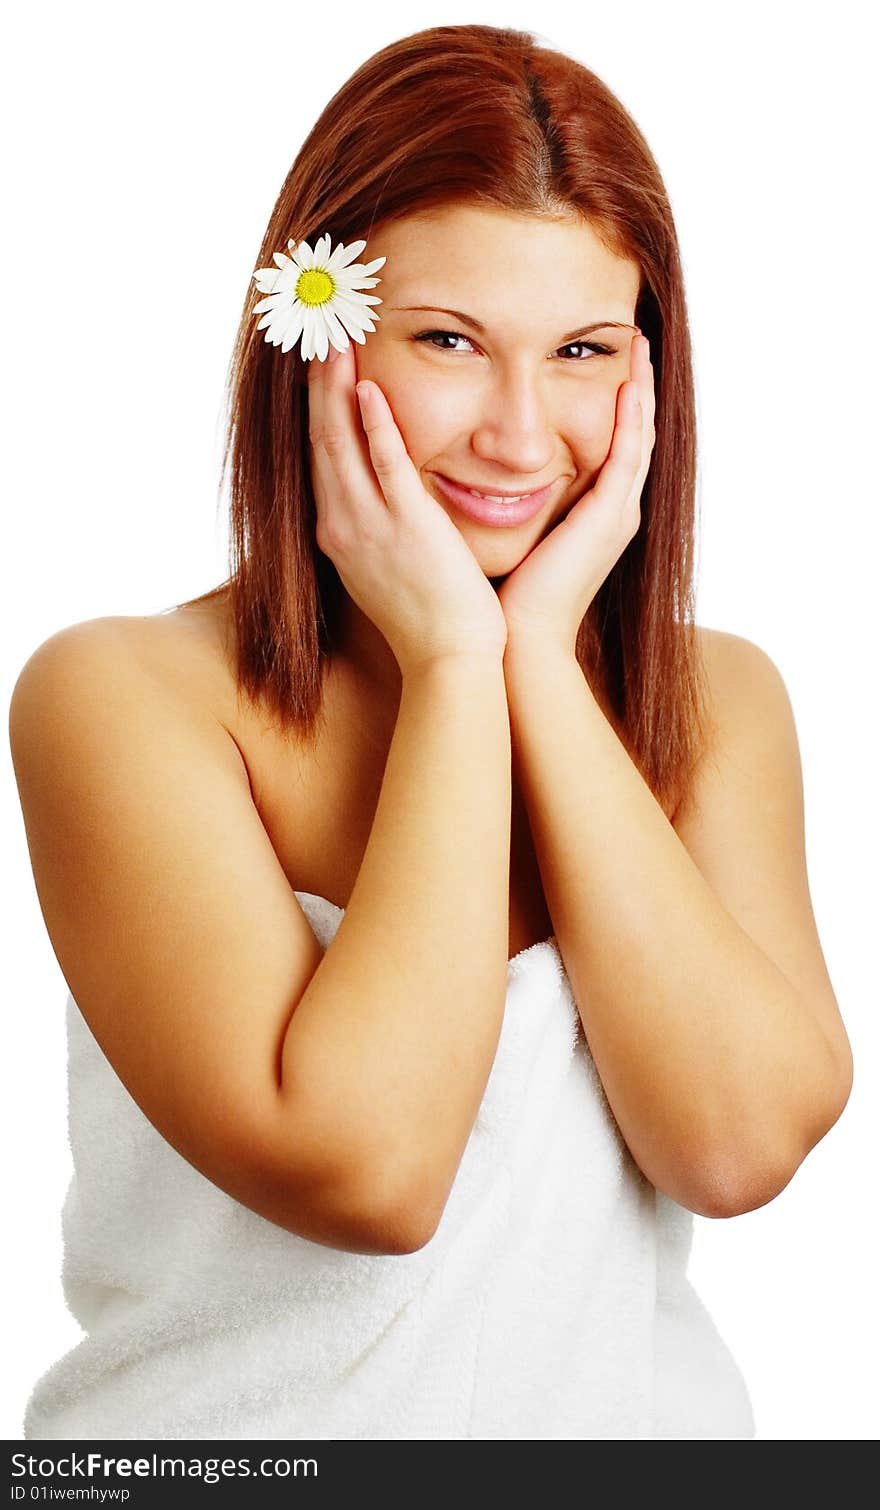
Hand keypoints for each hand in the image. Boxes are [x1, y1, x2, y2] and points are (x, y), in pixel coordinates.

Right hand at [308, 343, 507, 675]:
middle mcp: (343, 526)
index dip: (316, 412)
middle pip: (321, 441)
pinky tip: (366, 388)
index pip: (321, 460)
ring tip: (334, 342)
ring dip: (335, 390)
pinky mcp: (407, 527)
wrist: (447, 660)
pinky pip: (385, 466)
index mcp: (339, 534)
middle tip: (317, 336)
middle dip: (317, 387)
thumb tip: (385, 507)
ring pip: (342, 444)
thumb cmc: (429, 621)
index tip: (316, 371)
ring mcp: (371, 526)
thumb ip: (382, 530)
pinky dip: (373, 426)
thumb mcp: (390, 569)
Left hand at [496, 332, 656, 656]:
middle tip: (636, 338)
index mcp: (596, 514)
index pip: (614, 445)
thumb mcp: (519, 537)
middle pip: (636, 433)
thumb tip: (485, 476)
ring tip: (640, 344)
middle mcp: (616, 511)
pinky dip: (632, 418)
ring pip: (639, 436)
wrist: (522, 640)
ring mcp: (618, 514)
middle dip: (638, 385)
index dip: (617, 403)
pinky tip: (631, 384)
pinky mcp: (609, 518)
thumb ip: (515, 504)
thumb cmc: (510, 598)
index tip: (610, 362)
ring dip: (642, 388)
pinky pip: (627, 455)